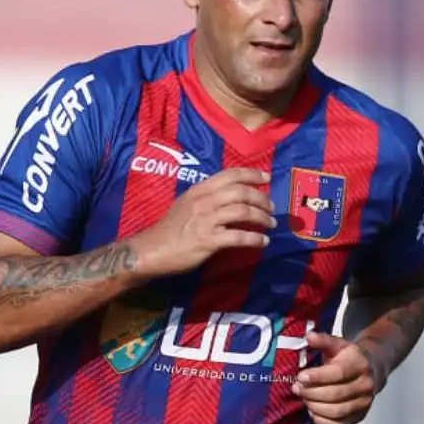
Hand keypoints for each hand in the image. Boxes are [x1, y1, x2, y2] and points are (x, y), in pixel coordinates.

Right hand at [131, 169, 274, 275]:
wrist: (151, 250)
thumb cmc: (169, 229)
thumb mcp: (185, 203)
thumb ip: (206, 197)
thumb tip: (229, 196)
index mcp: (199, 190)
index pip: (229, 175)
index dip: (251, 174)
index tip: (266, 177)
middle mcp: (204, 201)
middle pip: (241, 192)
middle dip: (261, 198)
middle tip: (271, 206)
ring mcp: (206, 220)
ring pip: (243, 212)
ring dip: (262, 217)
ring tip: (271, 224)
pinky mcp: (208, 240)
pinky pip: (238, 237)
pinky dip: (255, 239)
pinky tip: (263, 242)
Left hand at [294, 331, 380, 423]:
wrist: (372, 369)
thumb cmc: (349, 357)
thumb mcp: (338, 344)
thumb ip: (323, 340)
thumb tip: (309, 336)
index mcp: (360, 364)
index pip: (338, 373)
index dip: (317, 377)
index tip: (300, 377)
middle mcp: (366, 385)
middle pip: (335, 394)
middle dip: (311, 393)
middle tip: (296, 388)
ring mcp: (364, 403)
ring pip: (336, 411)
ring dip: (314, 407)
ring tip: (304, 398)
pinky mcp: (359, 416)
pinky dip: (321, 420)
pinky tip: (312, 410)